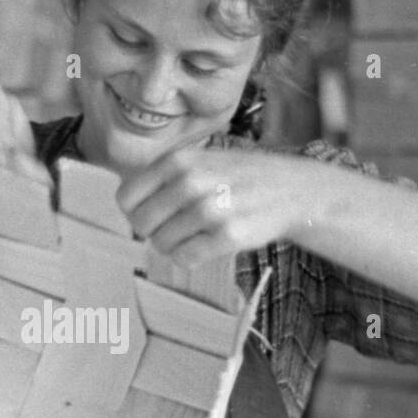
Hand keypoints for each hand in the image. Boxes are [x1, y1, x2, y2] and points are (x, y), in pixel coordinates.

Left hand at [115, 146, 312, 265]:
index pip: (126, 198)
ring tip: (197, 234)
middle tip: (177, 227)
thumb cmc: (238, 177)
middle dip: (155, 231)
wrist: (291, 189)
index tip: (154, 214)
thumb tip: (129, 206)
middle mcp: (191, 181)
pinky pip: (186, 257)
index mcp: (178, 160)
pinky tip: (206, 245)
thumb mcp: (199, 159)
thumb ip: (163, 177)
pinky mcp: (227, 235)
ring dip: (175, 245)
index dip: (136, 211)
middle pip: (141, 224)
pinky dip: (190, 257)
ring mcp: (210, 208)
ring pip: (162, 244)